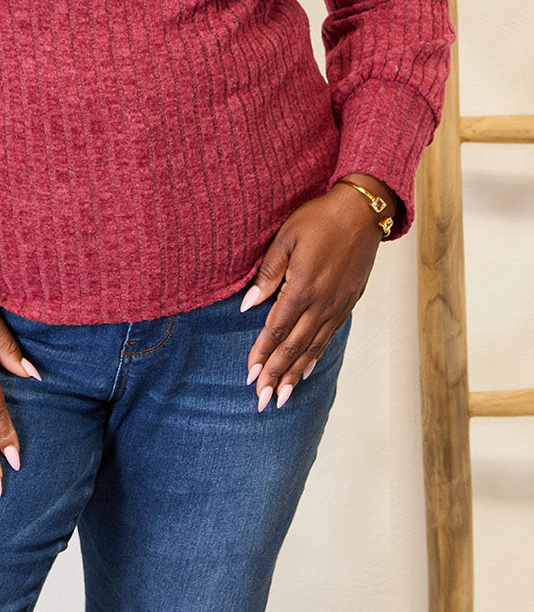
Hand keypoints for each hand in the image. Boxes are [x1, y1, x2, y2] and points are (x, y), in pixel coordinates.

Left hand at [241, 176, 392, 411]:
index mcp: (303, 287)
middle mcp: (321, 303)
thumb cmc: (320, 218)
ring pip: (313, 347)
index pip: (277, 329)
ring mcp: (337, 305)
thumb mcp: (286, 237)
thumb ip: (268, 273)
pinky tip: (307, 370)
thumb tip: (248, 305)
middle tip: (262, 400)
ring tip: (283, 397)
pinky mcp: (348, 302)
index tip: (250, 376)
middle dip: (276, 375)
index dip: (262, 354)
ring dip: (295, 373)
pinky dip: (316, 356)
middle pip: (294, 347)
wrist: (362, 211)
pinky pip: (329, 337)